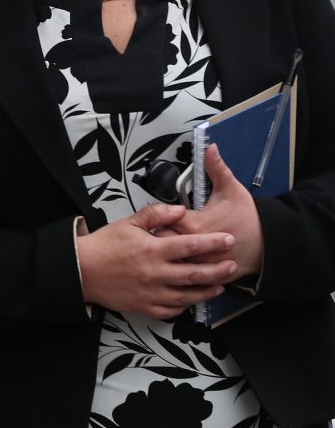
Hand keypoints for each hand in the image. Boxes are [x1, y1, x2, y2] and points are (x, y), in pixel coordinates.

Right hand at [78, 203, 235, 318]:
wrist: (82, 270)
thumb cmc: (104, 246)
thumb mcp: (128, 223)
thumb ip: (156, 214)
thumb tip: (180, 210)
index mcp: (152, 250)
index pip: (191, 245)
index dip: (213, 242)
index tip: (228, 239)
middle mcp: (156, 274)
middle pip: (197, 274)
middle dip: (219, 270)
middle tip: (232, 266)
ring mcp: (152, 293)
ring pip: (190, 295)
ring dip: (208, 290)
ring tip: (220, 285)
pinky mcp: (146, 307)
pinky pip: (174, 310)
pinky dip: (187, 305)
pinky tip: (193, 298)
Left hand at [168, 144, 264, 278]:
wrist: (272, 243)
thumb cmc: (250, 217)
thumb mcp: (232, 189)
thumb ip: (216, 168)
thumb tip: (209, 148)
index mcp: (196, 225)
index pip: (164, 221)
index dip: (159, 217)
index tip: (161, 214)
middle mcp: (196, 248)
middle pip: (161, 244)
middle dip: (156, 238)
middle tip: (156, 232)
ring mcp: (202, 265)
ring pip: (171, 264)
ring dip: (165, 257)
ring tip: (162, 250)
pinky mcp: (208, 277)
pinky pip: (186, 280)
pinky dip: (178, 274)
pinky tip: (175, 267)